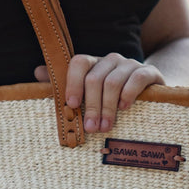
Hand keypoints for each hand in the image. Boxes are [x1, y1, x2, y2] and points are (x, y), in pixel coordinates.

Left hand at [35, 53, 167, 132]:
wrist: (151, 90)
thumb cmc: (112, 95)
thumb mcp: (89, 91)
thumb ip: (63, 83)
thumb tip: (37, 72)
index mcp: (93, 63)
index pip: (78, 63)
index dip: (72, 82)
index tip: (71, 105)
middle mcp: (110, 60)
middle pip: (95, 78)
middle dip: (91, 106)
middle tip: (90, 128)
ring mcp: (130, 64)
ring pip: (113, 81)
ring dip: (107, 107)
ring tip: (105, 127)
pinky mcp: (148, 72)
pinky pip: (136, 79)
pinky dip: (128, 94)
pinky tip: (124, 108)